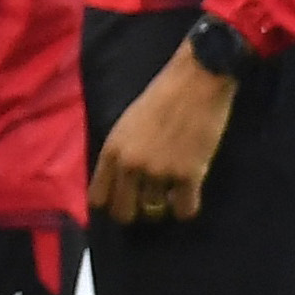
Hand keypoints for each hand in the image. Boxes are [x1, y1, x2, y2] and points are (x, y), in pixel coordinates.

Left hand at [90, 41, 237, 226]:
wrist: (196, 82)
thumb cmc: (162, 97)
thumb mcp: (126, 125)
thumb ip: (120, 153)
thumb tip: (118, 182)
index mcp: (112, 151)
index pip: (98, 197)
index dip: (111, 202)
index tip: (123, 200)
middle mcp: (130, 165)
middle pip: (123, 212)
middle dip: (135, 212)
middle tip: (148, 204)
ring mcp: (159, 171)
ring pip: (155, 211)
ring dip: (164, 206)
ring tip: (172, 193)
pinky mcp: (189, 174)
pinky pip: (185, 209)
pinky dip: (187, 208)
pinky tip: (189, 199)